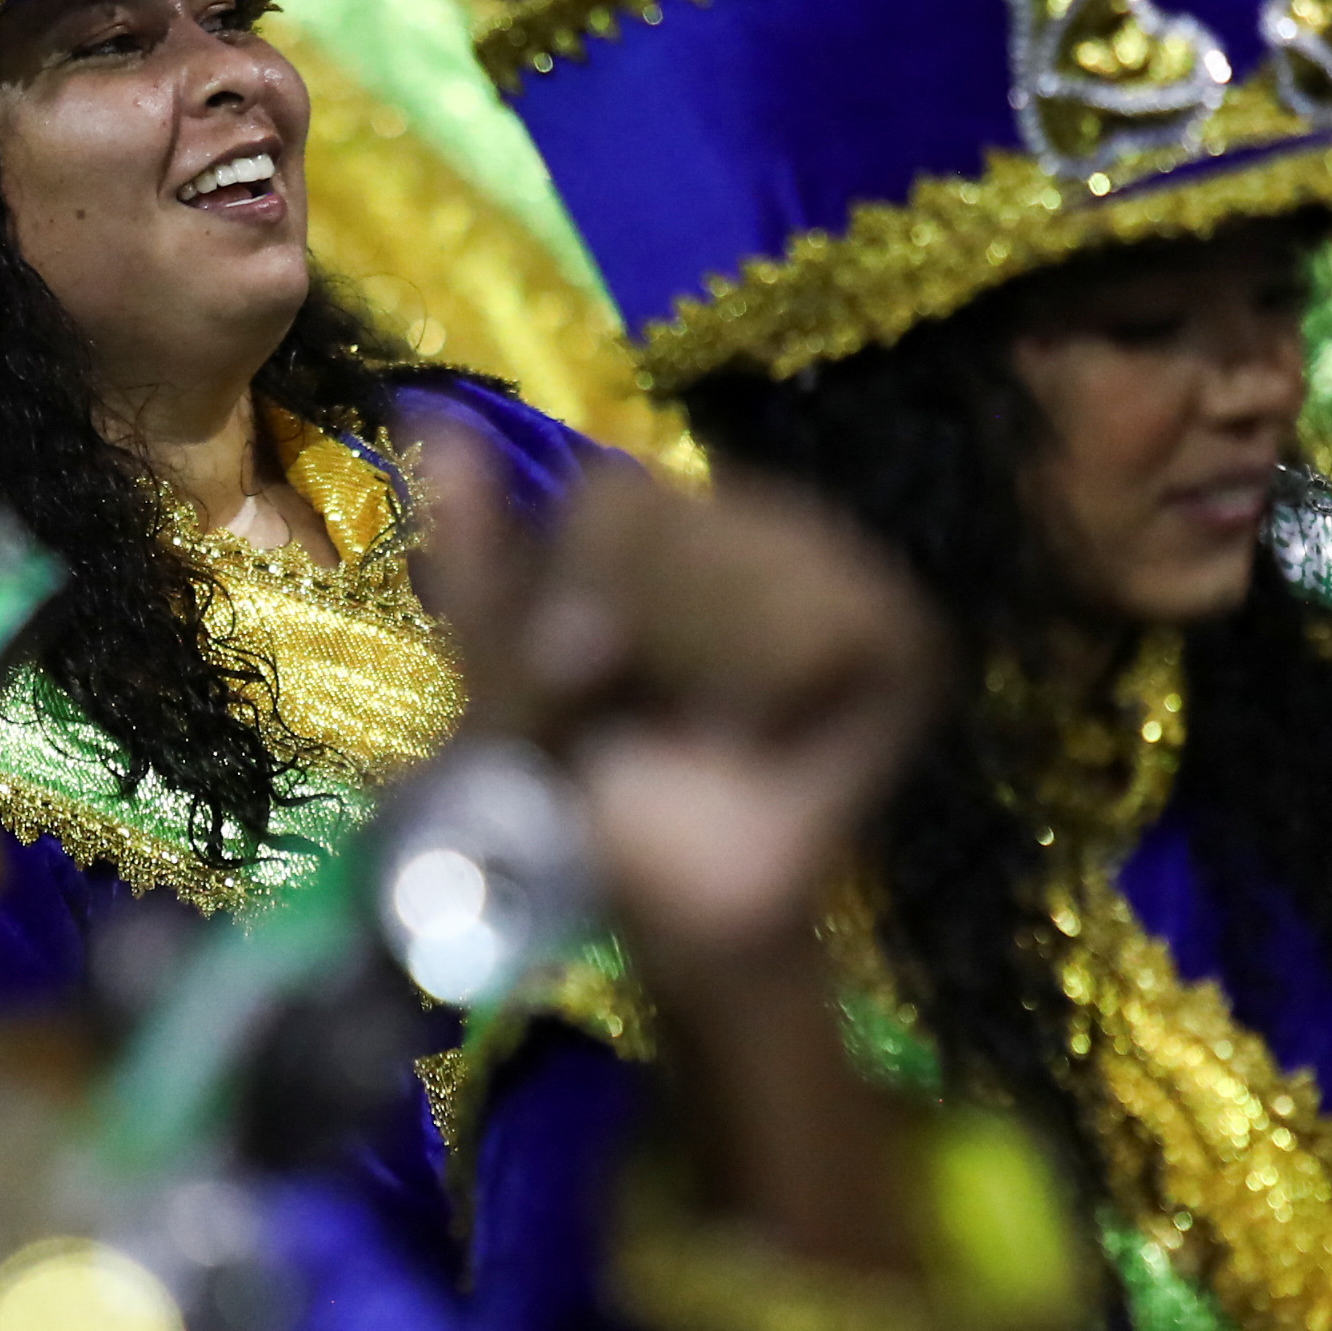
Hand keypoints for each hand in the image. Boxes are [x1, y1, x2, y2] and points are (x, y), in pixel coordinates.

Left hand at [420, 438, 941, 1265]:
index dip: (580, 600)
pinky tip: (765, 737)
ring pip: (744, 571)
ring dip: (699, 670)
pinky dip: (773, 693)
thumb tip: (429, 415)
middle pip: (674, 525)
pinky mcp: (903, 638)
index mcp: (665, 518)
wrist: (678, 915)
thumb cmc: (585, 798)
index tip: (579, 679)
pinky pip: (822, 630)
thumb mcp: (506, 680)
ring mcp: (841, 568)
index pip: (613, 503)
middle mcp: (758, 518)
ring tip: (708, 729)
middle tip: (643, 716)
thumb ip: (479, 559)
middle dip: (634, 636)